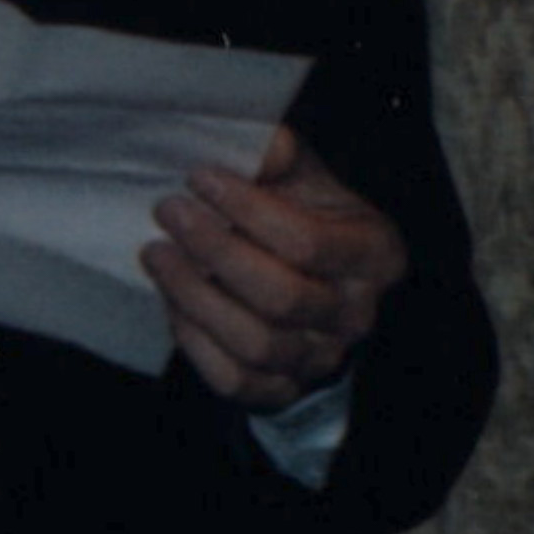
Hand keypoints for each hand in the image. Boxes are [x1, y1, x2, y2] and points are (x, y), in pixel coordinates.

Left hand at [147, 129, 403, 405]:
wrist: (314, 284)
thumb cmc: (307, 219)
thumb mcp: (306, 179)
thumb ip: (281, 156)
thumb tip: (255, 143)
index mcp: (376, 255)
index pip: (308, 241)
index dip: (247, 210)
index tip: (198, 177)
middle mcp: (356, 314)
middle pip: (281, 296)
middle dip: (215, 252)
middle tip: (169, 212)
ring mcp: (321, 359)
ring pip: (254, 343)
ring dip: (195, 297)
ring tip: (157, 254)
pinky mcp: (283, 391)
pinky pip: (234, 379)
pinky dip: (195, 342)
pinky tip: (172, 300)